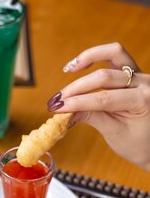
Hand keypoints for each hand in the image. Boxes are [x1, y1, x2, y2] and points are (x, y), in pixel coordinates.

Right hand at [47, 43, 149, 170]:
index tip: (57, 110)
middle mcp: (145, 83)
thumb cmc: (139, 144)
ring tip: (68, 69)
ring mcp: (140, 74)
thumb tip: (64, 112)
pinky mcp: (133, 71)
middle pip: (105, 77)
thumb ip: (92, 117)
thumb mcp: (115, 133)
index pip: (104, 99)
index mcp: (144, 101)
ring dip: (88, 58)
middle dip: (77, 89)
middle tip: (56, 102)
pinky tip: (79, 65)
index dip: (78, 103)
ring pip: (114, 53)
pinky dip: (97, 56)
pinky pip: (116, 55)